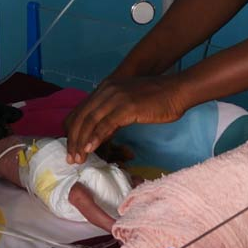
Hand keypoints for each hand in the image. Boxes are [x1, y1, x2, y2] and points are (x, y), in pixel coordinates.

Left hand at [64, 76, 187, 163]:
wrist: (177, 90)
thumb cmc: (157, 99)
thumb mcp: (128, 103)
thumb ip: (113, 114)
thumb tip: (101, 133)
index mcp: (105, 89)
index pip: (80, 111)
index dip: (73, 131)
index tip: (71, 149)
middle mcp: (107, 90)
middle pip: (81, 117)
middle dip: (73, 140)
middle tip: (70, 158)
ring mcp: (116, 97)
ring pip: (90, 121)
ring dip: (81, 142)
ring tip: (78, 158)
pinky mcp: (126, 106)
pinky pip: (105, 124)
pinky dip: (96, 138)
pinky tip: (90, 149)